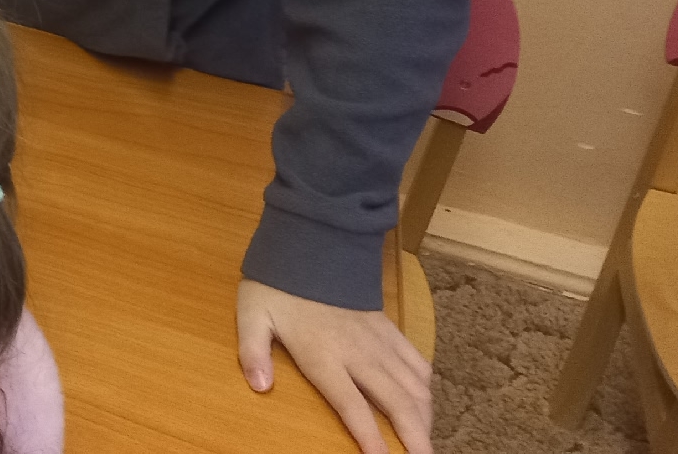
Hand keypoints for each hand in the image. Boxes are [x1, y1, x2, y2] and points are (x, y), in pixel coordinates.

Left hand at [237, 279, 432, 453]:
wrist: (311, 243)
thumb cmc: (277, 285)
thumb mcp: (252, 316)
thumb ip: (252, 352)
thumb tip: (258, 387)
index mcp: (325, 355)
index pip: (353, 405)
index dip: (370, 437)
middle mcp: (359, 352)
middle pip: (398, 402)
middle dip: (415, 437)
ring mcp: (379, 341)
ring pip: (415, 386)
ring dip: (425, 418)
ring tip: (426, 442)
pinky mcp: (389, 329)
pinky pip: (418, 362)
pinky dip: (426, 388)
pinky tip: (425, 403)